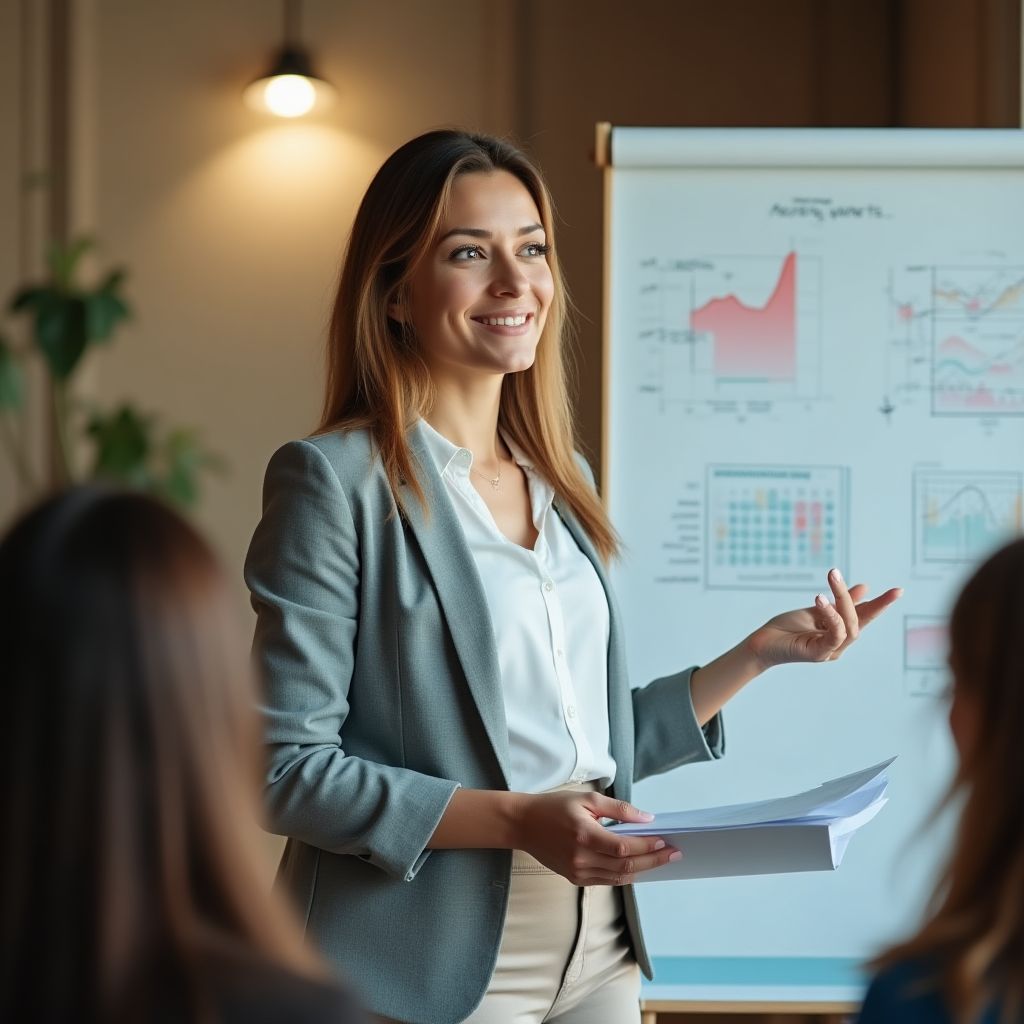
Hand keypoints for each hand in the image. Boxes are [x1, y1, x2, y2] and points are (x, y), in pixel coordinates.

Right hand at [513, 790, 679, 885]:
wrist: (523, 824)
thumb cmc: (554, 807)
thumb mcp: (587, 799)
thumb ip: (618, 810)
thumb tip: (647, 819)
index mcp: (585, 836)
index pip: (625, 848)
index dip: (648, 847)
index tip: (666, 841)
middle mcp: (582, 859)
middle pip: (626, 866)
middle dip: (654, 860)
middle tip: (673, 853)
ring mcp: (578, 872)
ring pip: (619, 878)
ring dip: (643, 870)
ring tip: (661, 860)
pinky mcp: (575, 879)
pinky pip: (607, 880)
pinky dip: (625, 874)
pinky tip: (638, 865)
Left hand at [745, 568, 901, 669]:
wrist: (761, 644)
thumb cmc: (786, 629)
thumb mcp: (816, 610)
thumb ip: (838, 602)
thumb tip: (865, 587)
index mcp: (839, 633)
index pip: (864, 617)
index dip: (880, 604)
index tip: (898, 590)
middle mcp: (838, 645)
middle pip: (858, 620)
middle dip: (861, 598)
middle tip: (837, 573)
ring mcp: (830, 651)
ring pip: (849, 626)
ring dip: (842, 600)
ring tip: (831, 577)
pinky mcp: (819, 654)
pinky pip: (834, 635)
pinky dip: (832, 616)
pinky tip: (821, 599)